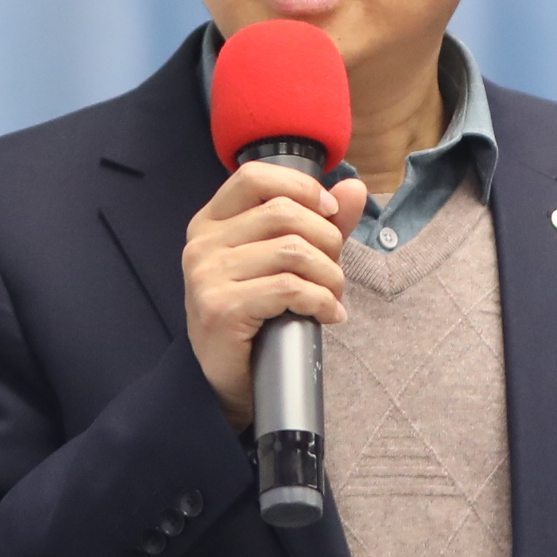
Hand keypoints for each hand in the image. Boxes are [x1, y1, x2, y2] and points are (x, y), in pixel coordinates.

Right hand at [183, 161, 366, 429]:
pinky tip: (327, 315)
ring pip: (292, 251)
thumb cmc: (257, 315)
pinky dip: (321, 300)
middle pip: (283, 213)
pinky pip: (289, 288)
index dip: (301, 187)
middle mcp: (202, 244)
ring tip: (333, 296)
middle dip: (327, 240)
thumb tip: (354, 187)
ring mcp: (207, 276)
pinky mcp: (221, 308)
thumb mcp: (285, 260)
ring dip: (329, 276)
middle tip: (335, 271)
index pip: (255, 176)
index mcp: (211, 222)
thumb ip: (317, 222)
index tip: (330, 211)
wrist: (227, 380)